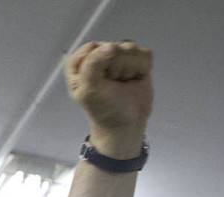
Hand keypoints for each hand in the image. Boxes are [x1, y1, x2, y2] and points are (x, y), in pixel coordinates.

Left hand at [64, 40, 152, 155]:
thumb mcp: (90, 91)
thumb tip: (109, 46)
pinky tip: (134, 79)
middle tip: (113, 84)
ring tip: (122, 82)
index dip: (99, 65)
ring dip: (129, 70)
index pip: (92, 48)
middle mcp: (98, 56)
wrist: (126, 123)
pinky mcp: (136, 59)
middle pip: (114, 47)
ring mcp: (118, 56)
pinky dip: (142, 69)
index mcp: (80, 63)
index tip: (100, 81)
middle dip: (116, 68)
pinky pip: (144, 54)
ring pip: (130, 49)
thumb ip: (92, 65)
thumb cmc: (105, 109)